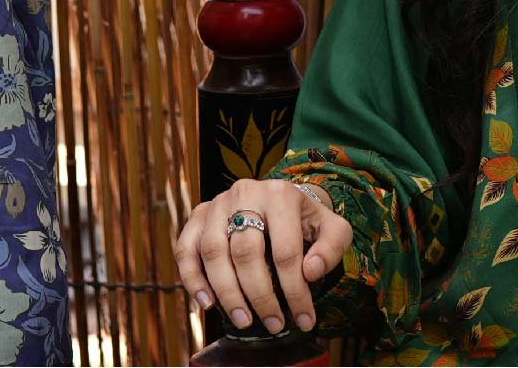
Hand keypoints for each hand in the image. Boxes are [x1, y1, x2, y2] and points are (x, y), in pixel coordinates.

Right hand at [175, 178, 350, 336]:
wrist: (278, 199)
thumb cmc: (305, 219)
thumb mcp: (332, 228)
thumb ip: (331, 248)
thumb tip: (310, 272)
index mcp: (281, 195)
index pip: (286, 251)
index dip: (295, 291)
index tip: (303, 319)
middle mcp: (245, 193)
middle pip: (246, 252)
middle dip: (259, 296)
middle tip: (273, 324)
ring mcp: (217, 203)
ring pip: (214, 252)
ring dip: (227, 293)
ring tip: (243, 320)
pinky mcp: (198, 215)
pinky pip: (186, 248)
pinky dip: (192, 278)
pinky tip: (206, 303)